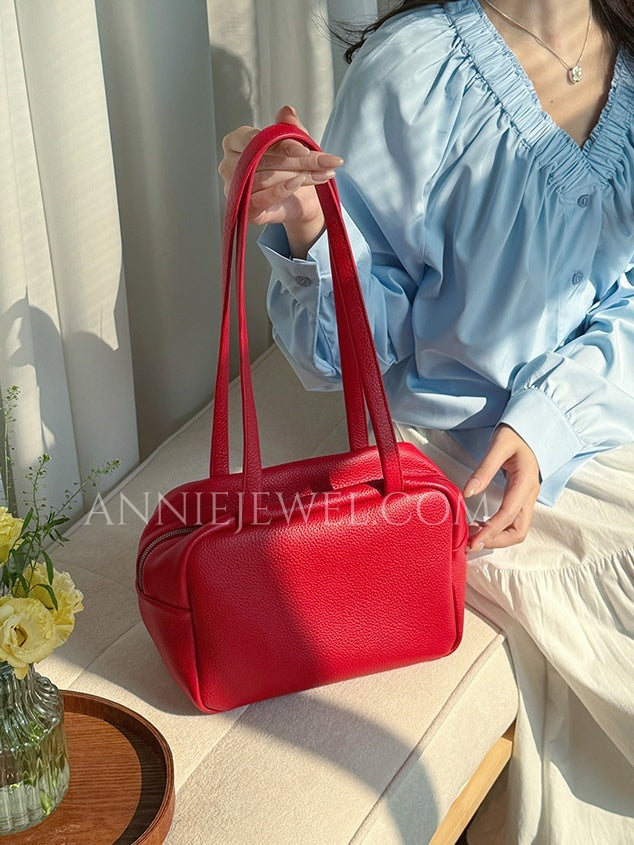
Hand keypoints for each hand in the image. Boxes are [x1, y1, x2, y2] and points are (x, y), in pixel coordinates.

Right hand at [218, 105, 343, 227]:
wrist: (298, 200)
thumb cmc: (290, 168)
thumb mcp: (294, 144)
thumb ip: (289, 128)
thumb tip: (287, 111)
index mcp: (235, 142)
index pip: (256, 140)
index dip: (281, 144)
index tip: (305, 148)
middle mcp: (229, 165)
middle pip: (264, 160)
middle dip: (299, 160)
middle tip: (326, 162)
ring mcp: (234, 189)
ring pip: (266, 178)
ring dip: (299, 175)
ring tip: (322, 174)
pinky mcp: (245, 209)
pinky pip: (260, 199)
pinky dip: (280, 190)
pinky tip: (297, 183)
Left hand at [463, 424, 539, 549]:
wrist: (532, 428)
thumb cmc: (515, 434)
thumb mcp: (498, 446)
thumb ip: (484, 470)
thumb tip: (468, 493)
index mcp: (525, 482)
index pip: (508, 515)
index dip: (490, 531)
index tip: (473, 541)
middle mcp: (529, 495)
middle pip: (519, 530)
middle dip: (497, 541)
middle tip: (472, 544)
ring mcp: (527, 498)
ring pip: (518, 529)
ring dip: (497, 537)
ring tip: (473, 535)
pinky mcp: (522, 498)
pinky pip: (514, 521)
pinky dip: (499, 529)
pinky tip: (481, 526)